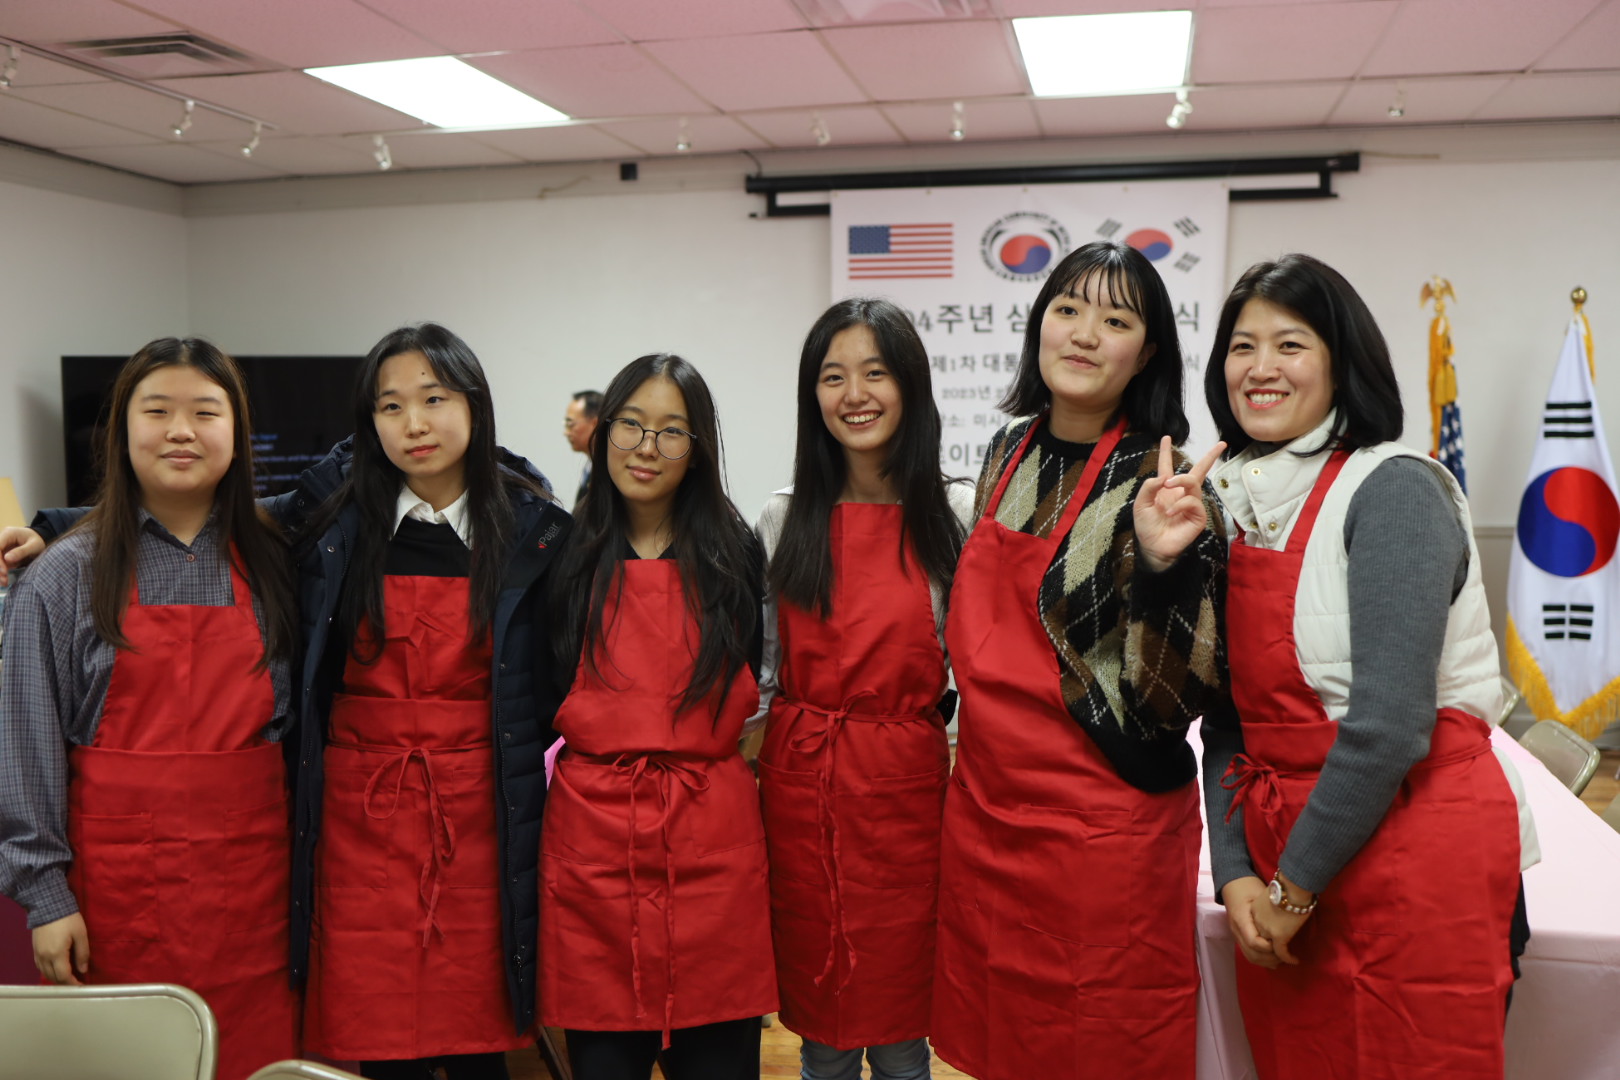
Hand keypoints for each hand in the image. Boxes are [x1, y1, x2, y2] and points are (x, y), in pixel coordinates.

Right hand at [0, 527, 45, 587]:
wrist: (41, 540)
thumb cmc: (38, 541)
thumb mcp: (34, 545)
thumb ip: (21, 551)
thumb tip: (7, 558)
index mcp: (8, 534)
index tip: (4, 571)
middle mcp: (2, 540)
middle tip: (4, 579)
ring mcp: (1, 548)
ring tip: (4, 582)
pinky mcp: (2, 555)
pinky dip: (1, 573)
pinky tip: (4, 581)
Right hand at [33, 913, 88, 984]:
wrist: (48, 906)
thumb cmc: (67, 919)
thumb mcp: (81, 934)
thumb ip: (82, 953)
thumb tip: (83, 970)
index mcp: (56, 954)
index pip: (64, 976)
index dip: (73, 984)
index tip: (81, 986)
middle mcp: (44, 957)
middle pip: (53, 977)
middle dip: (65, 983)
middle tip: (77, 982)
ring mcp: (37, 954)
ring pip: (45, 973)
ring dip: (56, 978)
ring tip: (68, 977)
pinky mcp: (34, 950)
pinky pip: (40, 967)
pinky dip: (48, 971)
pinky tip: (56, 969)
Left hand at [1133, 438, 1224, 571]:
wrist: (1153, 547)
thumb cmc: (1147, 527)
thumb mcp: (1141, 504)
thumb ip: (1149, 487)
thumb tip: (1165, 476)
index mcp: (1165, 489)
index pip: (1166, 466)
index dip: (1165, 452)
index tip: (1166, 437)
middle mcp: (1181, 494)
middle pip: (1198, 471)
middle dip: (1210, 457)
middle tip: (1221, 444)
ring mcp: (1191, 504)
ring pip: (1194, 483)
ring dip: (1181, 480)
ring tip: (1168, 485)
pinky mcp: (1198, 516)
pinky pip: (1193, 502)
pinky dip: (1181, 504)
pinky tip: (1171, 512)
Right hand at [1221, 876, 1277, 968]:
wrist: (1233, 883)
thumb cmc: (1249, 886)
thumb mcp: (1260, 895)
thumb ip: (1269, 912)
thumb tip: (1286, 926)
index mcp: (1240, 918)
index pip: (1253, 942)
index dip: (1269, 948)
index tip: (1282, 946)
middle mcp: (1236, 929)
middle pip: (1251, 953)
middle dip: (1270, 959)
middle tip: (1287, 958)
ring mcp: (1236, 934)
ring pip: (1250, 956)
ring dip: (1266, 962)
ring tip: (1282, 961)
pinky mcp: (1239, 936)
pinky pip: (1249, 953)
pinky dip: (1261, 959)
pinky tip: (1273, 960)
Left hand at [1249, 884, 1310, 965]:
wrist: (1292, 886)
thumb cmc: (1287, 886)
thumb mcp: (1271, 895)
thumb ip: (1271, 904)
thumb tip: (1280, 908)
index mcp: (1253, 911)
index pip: (1255, 928)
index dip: (1262, 937)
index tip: (1270, 943)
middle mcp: (1256, 922)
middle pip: (1259, 941)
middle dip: (1267, 951)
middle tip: (1277, 957)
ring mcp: (1266, 930)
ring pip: (1269, 950)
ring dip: (1278, 957)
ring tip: (1287, 959)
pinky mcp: (1278, 936)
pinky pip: (1282, 953)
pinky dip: (1288, 958)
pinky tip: (1295, 960)